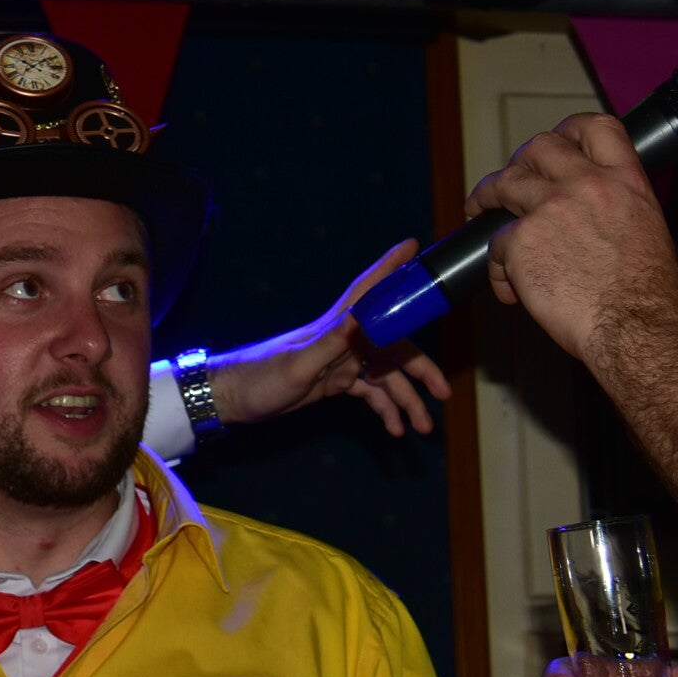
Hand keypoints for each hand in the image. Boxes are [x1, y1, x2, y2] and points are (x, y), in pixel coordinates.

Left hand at [209, 240, 448, 435]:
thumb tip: (361, 319)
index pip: (368, 291)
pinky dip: (385, 409)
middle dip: (422, 368)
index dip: (390, 268)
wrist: (233, 399)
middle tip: (444, 392)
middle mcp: (343, 339)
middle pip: (393, 345)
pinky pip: (370, 393)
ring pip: (386, 375)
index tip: (413, 246)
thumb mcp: (297, 364)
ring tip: (423, 428)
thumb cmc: (259, 377)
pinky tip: (394, 430)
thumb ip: (330, 343)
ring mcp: (341, 361)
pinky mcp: (334, 382)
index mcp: (334, 327)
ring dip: (407, 399)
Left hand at [464, 113, 677, 361]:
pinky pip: (493, 245)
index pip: (595, 128)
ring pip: (503, 184)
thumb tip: (589, 210)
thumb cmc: (647, 293)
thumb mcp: (646, 228)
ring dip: (486, 197)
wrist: (637, 325)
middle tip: (508, 181)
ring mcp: (549, 209)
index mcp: (624, 181)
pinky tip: (512, 288)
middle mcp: (585, 185)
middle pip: (538, 148)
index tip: (557, 142)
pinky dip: (498, 268)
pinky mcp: (519, 240)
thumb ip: (614, 205)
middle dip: (519, 162)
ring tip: (478, 210)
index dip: (569, 130)